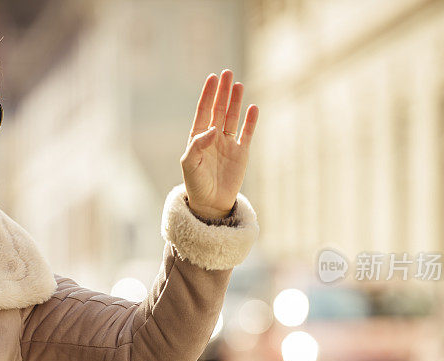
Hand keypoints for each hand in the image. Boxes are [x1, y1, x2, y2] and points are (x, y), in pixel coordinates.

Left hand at [180, 69, 258, 218]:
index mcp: (198, 138)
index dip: (208, 94)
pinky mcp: (241, 153)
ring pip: (232, 117)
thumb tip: (213, 129)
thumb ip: (197, 145)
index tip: (212, 78)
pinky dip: (250, 121)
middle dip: (223, 92)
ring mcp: (228, 144)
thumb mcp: (190, 165)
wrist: (211, 204)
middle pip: (219, 109)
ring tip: (238, 84)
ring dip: (235, 101)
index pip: (204, 111)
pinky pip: (247, 133)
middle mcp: (213, 138)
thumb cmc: (196, 185)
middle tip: (227, 73)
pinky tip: (253, 107)